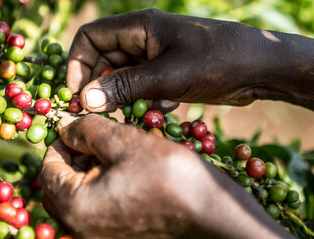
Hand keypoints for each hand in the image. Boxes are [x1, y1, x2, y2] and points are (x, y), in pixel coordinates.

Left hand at [40, 115, 293, 238]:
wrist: (214, 214)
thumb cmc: (169, 175)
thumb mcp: (123, 141)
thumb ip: (86, 130)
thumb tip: (64, 125)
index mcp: (75, 207)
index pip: (48, 167)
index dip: (61, 140)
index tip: (79, 125)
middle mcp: (81, 231)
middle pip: (62, 184)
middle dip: (75, 156)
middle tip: (98, 137)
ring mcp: (99, 238)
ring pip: (80, 196)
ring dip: (89, 170)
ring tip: (115, 150)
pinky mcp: (117, 238)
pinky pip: (97, 209)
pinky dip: (103, 187)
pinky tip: (125, 170)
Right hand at [66, 9, 313, 111]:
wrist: (258, 68)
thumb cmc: (215, 62)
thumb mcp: (167, 76)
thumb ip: (125, 87)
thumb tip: (86, 99)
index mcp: (139, 28)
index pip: (91, 37)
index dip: (78, 63)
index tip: (76, 93)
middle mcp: (142, 41)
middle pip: (104, 62)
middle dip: (102, 88)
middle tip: (104, 114)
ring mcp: (155, 59)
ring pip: (123, 80)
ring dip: (126, 99)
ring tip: (141, 112)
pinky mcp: (166, 75)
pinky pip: (143, 90)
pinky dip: (147, 102)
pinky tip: (166, 107)